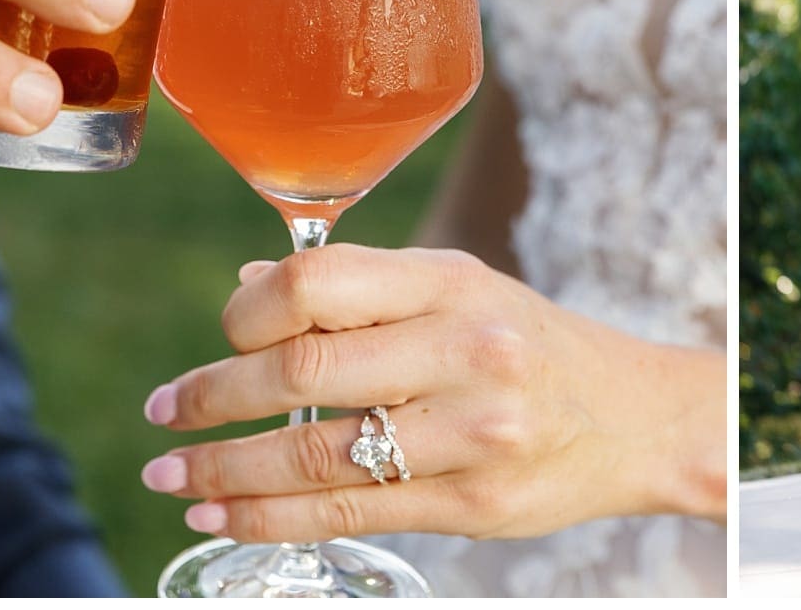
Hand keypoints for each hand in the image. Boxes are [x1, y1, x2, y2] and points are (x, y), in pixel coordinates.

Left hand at [137, 245, 724, 543]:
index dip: (245, 314)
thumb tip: (245, 289)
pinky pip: (348, 514)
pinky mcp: (472, 505)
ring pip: (314, 459)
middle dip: (212, 399)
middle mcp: (463, 351)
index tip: (221, 334)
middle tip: (164, 413)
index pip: (313, 284)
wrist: (637, 420)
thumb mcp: (454, 287)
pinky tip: (224, 516)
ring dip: (224, 473)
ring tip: (175, 476)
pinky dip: (270, 520)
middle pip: (302, 375)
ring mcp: (471, 434)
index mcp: (448, 280)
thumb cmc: (525, 344)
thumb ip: (355, 288)